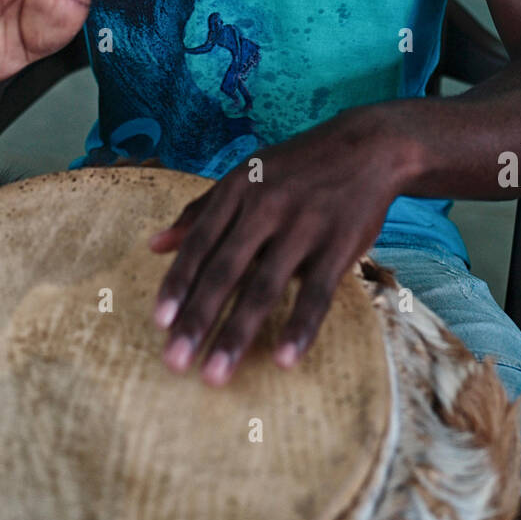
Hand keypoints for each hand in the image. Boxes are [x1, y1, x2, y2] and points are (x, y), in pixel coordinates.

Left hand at [149, 108, 402, 385]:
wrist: (366, 146)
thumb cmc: (296, 167)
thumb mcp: (245, 175)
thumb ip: (201, 210)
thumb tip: (154, 245)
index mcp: (238, 189)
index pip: (200, 243)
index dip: (178, 283)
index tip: (158, 322)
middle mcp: (266, 206)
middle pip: (225, 270)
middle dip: (197, 319)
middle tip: (174, 361)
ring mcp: (303, 225)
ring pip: (264, 287)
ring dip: (237, 334)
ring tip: (215, 373)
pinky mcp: (339, 244)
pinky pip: (317, 293)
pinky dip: (300, 327)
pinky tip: (284, 359)